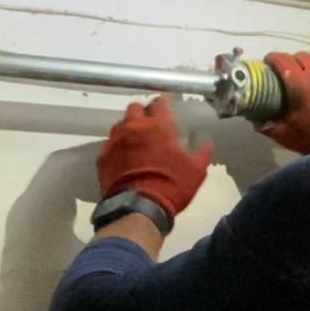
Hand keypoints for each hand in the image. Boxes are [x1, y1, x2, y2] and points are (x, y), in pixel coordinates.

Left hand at [98, 97, 212, 217]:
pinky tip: (124, 158)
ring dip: (129, 128)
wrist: (138, 207)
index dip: (164, 103)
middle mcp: (135, 127)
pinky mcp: (103, 156)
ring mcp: (115, 140)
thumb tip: (207, 142)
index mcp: (159, 126)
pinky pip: (110, 144)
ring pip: (120, 124)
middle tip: (151, 125)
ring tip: (136, 141)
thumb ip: (202, 152)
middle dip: (143, 113)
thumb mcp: (196, 170)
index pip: (160, 103)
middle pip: (135, 108)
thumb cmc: (172, 186)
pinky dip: (118, 147)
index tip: (167, 107)